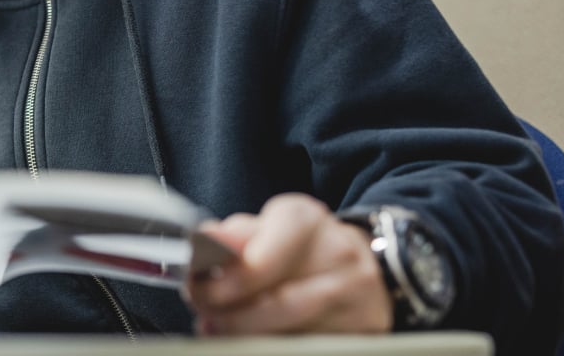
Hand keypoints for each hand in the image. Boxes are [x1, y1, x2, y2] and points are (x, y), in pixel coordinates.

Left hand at [182, 193, 391, 335]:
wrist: (363, 258)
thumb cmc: (300, 244)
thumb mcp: (266, 226)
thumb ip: (231, 238)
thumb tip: (201, 242)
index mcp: (303, 219)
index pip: (259, 262)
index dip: (222, 285)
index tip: (196, 291)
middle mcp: (337, 253)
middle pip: (277, 303)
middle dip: (231, 317)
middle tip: (203, 316)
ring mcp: (357, 292)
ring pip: (295, 330)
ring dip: (248, 335)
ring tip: (217, 330)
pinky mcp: (368, 325)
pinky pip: (312, 344)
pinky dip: (275, 344)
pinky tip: (252, 342)